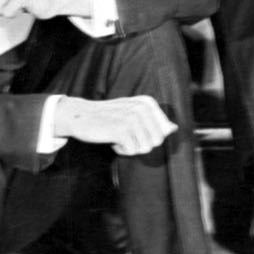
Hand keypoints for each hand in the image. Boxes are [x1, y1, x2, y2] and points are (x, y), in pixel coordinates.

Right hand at [51, 94, 178, 156]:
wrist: (79, 115)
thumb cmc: (108, 117)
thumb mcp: (133, 114)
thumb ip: (154, 121)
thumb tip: (174, 128)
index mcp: (147, 102)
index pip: (164, 131)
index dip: (149, 137)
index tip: (134, 130)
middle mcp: (142, 108)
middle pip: (157, 141)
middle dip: (141, 144)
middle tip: (125, 135)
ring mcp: (132, 118)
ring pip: (146, 148)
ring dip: (131, 147)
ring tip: (118, 137)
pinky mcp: (121, 130)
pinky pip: (132, 151)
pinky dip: (122, 150)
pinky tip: (112, 140)